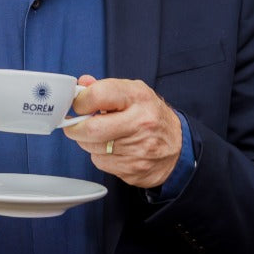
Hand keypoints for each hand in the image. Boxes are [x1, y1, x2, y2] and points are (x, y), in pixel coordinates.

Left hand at [63, 75, 182, 189]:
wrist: (178, 147)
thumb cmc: (151, 117)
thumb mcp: (134, 93)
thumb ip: (105, 88)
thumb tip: (82, 85)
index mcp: (139, 97)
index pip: (98, 95)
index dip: (81, 101)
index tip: (78, 105)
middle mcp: (141, 122)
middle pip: (92, 128)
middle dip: (75, 127)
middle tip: (74, 125)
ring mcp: (139, 149)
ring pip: (93, 147)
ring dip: (88, 141)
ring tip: (100, 135)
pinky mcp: (134, 169)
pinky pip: (101, 163)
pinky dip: (100, 156)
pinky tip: (112, 149)